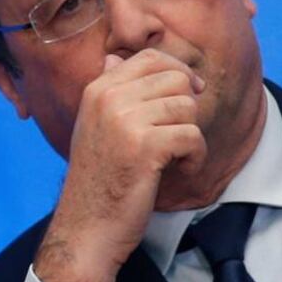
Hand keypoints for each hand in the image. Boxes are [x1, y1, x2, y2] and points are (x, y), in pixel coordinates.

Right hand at [32, 49, 206, 281]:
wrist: (87, 224)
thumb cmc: (97, 178)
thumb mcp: (93, 125)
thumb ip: (109, 92)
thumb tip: (116, 57)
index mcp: (97, 90)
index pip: (150, 58)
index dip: (178, 72)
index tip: (188, 93)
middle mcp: (108, 99)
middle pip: (176, 79)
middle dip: (186, 107)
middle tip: (177, 135)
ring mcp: (125, 121)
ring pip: (187, 107)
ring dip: (189, 135)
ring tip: (174, 157)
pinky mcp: (145, 146)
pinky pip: (193, 136)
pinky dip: (194, 157)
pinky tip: (179, 170)